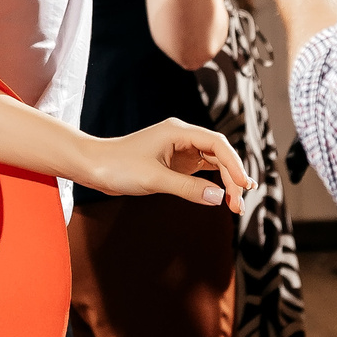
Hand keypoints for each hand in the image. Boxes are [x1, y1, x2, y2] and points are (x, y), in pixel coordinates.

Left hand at [83, 116, 249, 212]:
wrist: (93, 166)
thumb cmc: (118, 167)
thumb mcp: (154, 180)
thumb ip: (188, 189)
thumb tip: (219, 198)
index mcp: (179, 131)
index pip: (217, 143)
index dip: (234, 164)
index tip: (243, 185)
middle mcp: (182, 137)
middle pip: (219, 154)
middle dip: (232, 178)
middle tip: (239, 205)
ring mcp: (179, 149)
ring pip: (212, 163)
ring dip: (225, 182)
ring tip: (236, 206)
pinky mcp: (174, 162)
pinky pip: (201, 171)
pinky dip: (212, 184)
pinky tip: (221, 196)